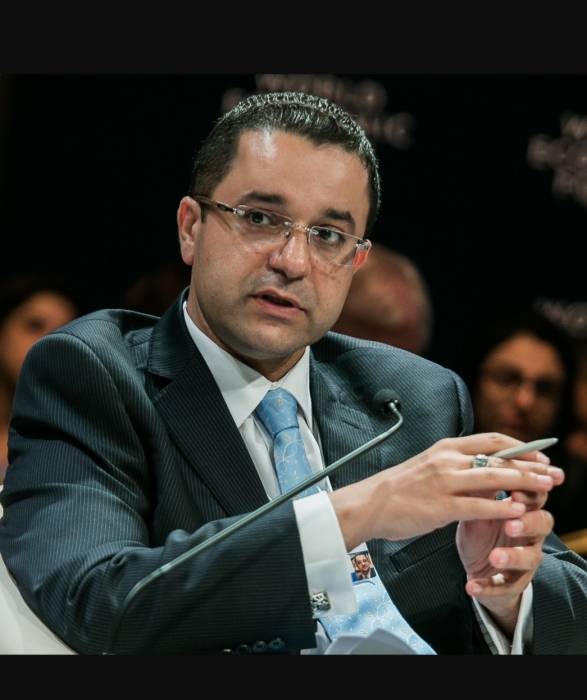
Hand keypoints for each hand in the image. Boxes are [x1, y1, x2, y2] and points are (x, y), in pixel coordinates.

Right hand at [329, 433, 556, 551]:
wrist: (369, 503)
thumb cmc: (398, 488)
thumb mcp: (428, 464)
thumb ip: (455, 463)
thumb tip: (483, 466)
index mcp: (445, 448)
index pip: (492, 440)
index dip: (521, 447)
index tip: (541, 454)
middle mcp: (447, 460)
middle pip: (499, 457)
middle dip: (532, 465)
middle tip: (554, 473)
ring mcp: (444, 482)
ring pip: (494, 478)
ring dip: (524, 482)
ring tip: (546, 488)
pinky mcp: (441, 506)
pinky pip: (479, 506)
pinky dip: (502, 508)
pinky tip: (518, 511)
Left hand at [456, 458, 563, 635]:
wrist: (475, 564)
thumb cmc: (479, 526)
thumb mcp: (478, 504)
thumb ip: (482, 486)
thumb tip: (480, 458)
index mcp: (522, 507)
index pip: (535, 493)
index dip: (530, 490)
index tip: (514, 487)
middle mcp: (529, 532)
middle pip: (543, 522)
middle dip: (528, 521)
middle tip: (511, 522)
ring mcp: (524, 558)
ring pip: (530, 557)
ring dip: (513, 556)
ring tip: (495, 556)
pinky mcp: (511, 583)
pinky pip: (505, 587)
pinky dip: (488, 586)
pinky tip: (471, 586)